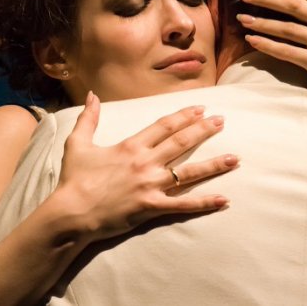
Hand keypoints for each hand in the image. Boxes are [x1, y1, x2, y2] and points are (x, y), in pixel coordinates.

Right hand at [55, 91, 236, 241]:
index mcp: (131, 146)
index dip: (184, 115)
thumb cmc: (74, 179)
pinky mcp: (152, 207)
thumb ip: (88, 118)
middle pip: (181, 142)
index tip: (201, 108)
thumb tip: (92, 95)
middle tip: (222, 121)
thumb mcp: (78, 144)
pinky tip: (224, 199)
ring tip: (234, 158)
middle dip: (204, 130)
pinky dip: (205, 202)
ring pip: (189, 172)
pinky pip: (183, 205)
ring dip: (214, 164)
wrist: (72, 213)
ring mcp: (151, 185)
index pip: (164, 125)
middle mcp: (145, 162)